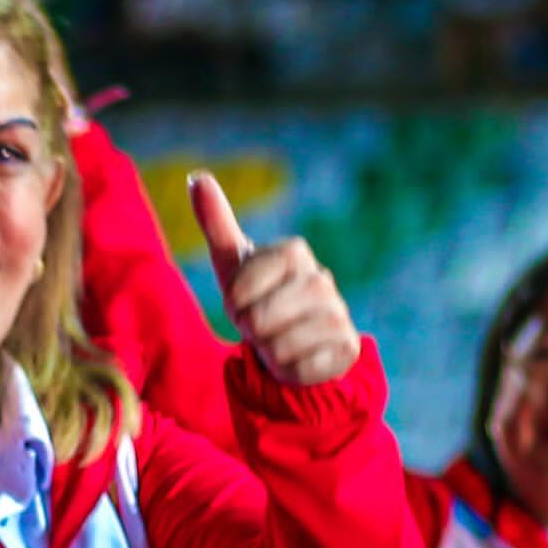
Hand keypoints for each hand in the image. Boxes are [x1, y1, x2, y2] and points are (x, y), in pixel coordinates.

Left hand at [190, 174, 362, 388]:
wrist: (291, 343)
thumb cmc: (258, 299)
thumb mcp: (233, 264)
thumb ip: (216, 221)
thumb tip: (198, 176)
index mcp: (294, 253)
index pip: (248, 280)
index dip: (237, 299)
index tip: (242, 302)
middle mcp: (322, 279)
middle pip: (263, 317)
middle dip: (251, 329)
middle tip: (260, 326)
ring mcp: (339, 314)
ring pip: (281, 346)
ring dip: (270, 351)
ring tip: (278, 342)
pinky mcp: (348, 348)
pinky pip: (302, 369)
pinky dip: (291, 371)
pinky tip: (299, 359)